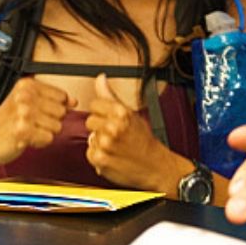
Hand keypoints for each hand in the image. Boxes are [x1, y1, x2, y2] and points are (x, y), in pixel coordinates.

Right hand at [0, 77, 74, 169]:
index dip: (54, 108)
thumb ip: (53, 100)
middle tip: (32, 124)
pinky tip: (26, 139)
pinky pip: (49, 138)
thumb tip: (74, 101)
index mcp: (27, 85)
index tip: (39, 112)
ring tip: (28, 131)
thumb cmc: (7, 123)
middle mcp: (24, 96)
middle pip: (61, 111)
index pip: (61, 96)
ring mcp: (23, 113)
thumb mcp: (28, 104)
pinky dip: (40, 142)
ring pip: (57, 126)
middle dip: (51, 121)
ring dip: (45, 133)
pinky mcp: (22, 130)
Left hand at [84, 75, 186, 192]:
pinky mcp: (100, 159)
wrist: (155, 166)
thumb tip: (100, 78)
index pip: (95, 104)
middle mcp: (113, 127)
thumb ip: (110, 96)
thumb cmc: (144, 141)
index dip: (103, 112)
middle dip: (100, 127)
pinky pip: (90, 153)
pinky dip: (99, 156)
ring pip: (90, 137)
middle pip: (90, 121)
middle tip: (115, 134)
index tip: (112, 119)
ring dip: (100, 142)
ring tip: (115, 146)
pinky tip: (112, 155)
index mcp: (121, 112)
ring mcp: (106, 143)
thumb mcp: (131, 113)